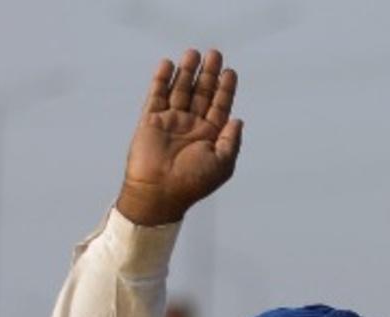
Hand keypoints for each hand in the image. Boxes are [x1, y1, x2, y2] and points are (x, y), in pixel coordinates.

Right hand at [116, 49, 242, 227]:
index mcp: (210, 136)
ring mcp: (171, 121)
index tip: (230, 71)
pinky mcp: (151, 120)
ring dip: (187, 71)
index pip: (220, 106)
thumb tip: (238, 119)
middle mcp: (191, 126)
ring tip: (193, 52)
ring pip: (180, 90)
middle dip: (208, 74)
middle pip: (201, 93)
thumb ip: (231, 140)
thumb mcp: (223, 163)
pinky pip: (157, 95)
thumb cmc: (193, 182)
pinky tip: (168, 64)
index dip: (225, 88)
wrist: (159, 192)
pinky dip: (162, 79)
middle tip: (214, 54)